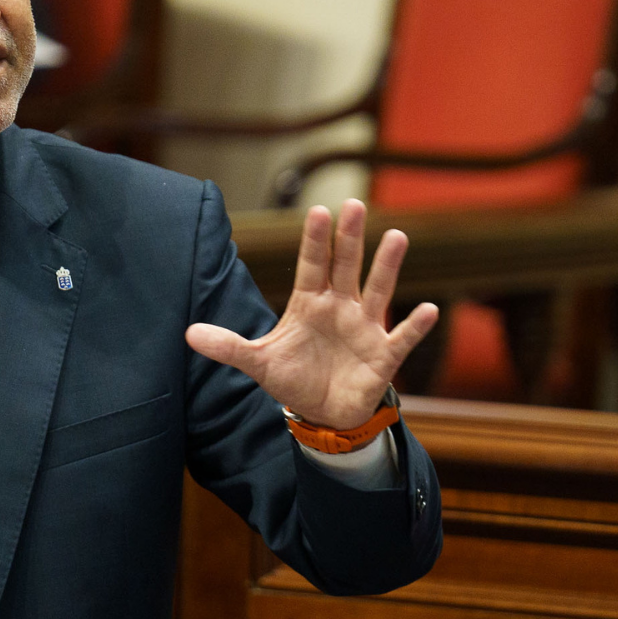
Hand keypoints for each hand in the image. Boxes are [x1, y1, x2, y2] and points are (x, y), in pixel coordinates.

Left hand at [186, 199, 437, 428]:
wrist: (324, 414)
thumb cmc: (294, 378)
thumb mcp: (258, 363)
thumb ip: (228, 346)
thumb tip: (188, 334)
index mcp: (310, 303)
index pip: (311, 266)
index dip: (314, 241)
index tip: (318, 211)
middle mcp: (340, 308)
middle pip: (345, 267)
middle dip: (350, 238)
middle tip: (354, 204)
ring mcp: (365, 329)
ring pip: (378, 292)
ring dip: (387, 267)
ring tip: (397, 236)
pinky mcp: (383, 357)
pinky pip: (402, 338)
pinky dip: (415, 326)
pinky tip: (430, 310)